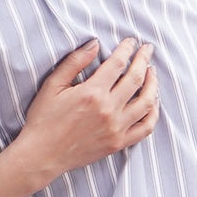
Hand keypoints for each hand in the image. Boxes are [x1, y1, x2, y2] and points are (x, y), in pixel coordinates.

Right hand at [15, 37, 158, 175]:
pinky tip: (153, 102)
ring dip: (153, 83)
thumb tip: (95, 44)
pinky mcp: (119, 143)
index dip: (127, 49)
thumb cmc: (44, 119)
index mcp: (92, 93)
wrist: (42, 155)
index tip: (131, 42)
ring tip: (152, 72)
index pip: (118, 64)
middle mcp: (108, 110)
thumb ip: (74, 62)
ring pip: (147, 102)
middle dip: (144, 60)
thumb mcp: (53, 85)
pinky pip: (145, 127)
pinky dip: (154, 113)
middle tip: (148, 50)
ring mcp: (116, 128)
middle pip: (136, 79)